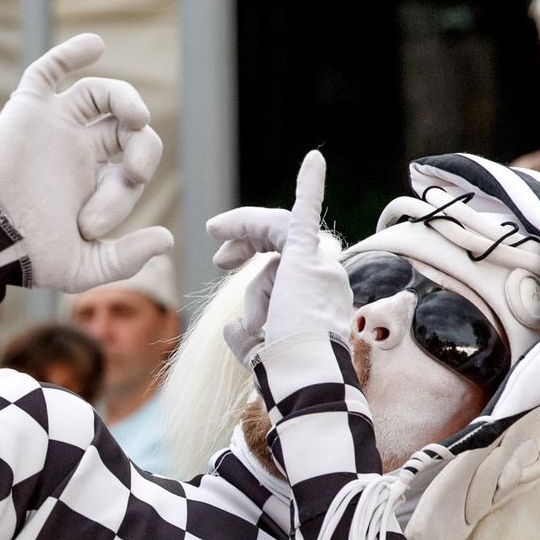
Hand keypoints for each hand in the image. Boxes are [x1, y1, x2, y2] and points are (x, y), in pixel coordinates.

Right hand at [0, 34, 170, 293]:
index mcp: (95, 182)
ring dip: (128, 100)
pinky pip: (51, 71)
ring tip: (137, 116)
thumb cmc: (24, 256)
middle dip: (143, 150)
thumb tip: (167, 238)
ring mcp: (56, 127)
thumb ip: (126, 259)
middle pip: (128, 129)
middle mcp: (80, 150)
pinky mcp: (30, 110)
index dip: (125, 195)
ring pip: (102, 95)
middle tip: (134, 172)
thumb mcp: (83, 267)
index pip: (132, 173)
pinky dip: (72, 53)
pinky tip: (96, 46)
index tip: (91, 223)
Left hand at [205, 152, 349, 366]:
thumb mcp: (258, 352)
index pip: (282, 259)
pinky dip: (309, 186)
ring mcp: (318, 266)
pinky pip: (306, 216)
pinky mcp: (307, 260)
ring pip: (276, 239)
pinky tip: (313, 159)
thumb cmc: (284, 375)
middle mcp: (324, 276)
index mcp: (317, 295)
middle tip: (215, 250)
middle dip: (244, 240)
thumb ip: (246, 337)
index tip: (220, 260)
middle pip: (279, 242)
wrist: (302, 380)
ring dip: (247, 241)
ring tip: (223, 246)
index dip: (250, 255)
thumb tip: (231, 327)